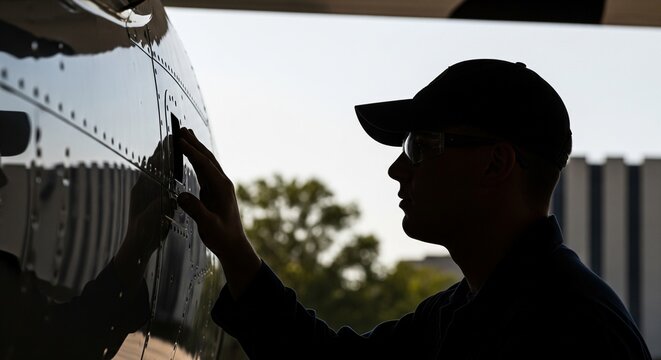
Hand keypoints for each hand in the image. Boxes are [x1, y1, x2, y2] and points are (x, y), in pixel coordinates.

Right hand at [176, 128, 261, 298]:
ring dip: (196, 148)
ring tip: (185, 135)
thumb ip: (196, 210)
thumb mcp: (208, 225)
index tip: (178, 140)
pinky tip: (191, 155)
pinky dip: (196, 160)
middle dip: (194, 142)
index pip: (204, 164)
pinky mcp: (215, 192)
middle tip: (181, 128)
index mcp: (222, 188)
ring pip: (206, 162)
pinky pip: (204, 171)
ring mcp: (220, 187)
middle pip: (207, 158)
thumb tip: (181, 196)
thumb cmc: (222, 237)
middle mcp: (222, 184)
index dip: (191, 151)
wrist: (234, 246)